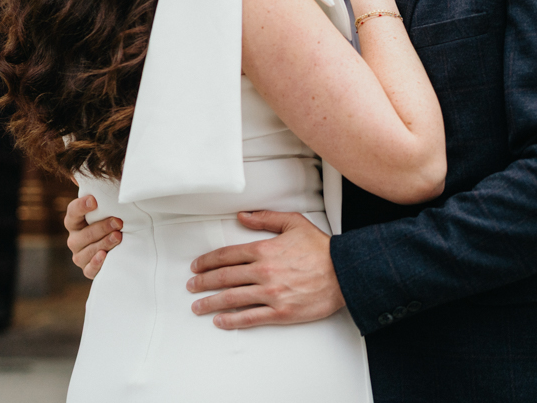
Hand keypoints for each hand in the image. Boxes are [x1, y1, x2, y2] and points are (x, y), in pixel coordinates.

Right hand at [64, 195, 121, 279]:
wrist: (125, 242)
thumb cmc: (115, 217)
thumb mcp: (112, 203)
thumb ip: (105, 188)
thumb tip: (102, 164)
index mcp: (76, 221)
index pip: (72, 213)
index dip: (81, 206)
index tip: (94, 200)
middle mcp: (75, 238)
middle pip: (81, 235)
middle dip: (99, 228)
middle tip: (118, 222)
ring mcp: (81, 255)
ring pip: (85, 252)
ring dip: (102, 243)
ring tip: (119, 236)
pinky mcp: (89, 269)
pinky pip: (88, 270)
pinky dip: (96, 264)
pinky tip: (105, 256)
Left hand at [187, 211, 345, 328]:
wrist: (344, 272)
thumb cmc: (321, 248)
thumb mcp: (294, 223)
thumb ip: (265, 218)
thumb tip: (242, 216)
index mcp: (264, 250)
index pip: (227, 255)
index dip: (207, 261)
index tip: (196, 266)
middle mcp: (263, 272)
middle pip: (223, 278)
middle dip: (202, 282)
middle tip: (191, 286)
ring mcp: (270, 294)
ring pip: (231, 299)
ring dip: (210, 303)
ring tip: (198, 306)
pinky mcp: (280, 312)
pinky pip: (249, 318)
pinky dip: (231, 321)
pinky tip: (220, 321)